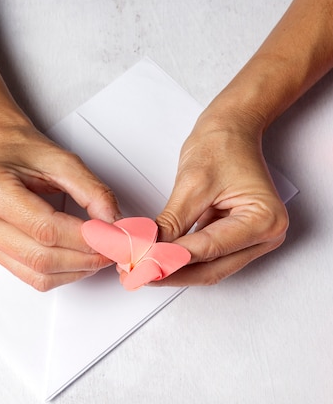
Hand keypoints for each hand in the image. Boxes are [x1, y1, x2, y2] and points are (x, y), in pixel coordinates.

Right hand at [0, 124, 120, 289]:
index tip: (110, 237)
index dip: (84, 239)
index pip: (45, 229)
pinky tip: (79, 261)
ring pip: (39, 274)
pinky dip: (63, 274)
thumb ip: (93, 192)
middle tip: (111, 249)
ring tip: (98, 255)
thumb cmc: (24, 155)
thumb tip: (113, 225)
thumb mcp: (64, 162)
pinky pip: (33, 278)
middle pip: (42, 257)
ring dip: (77, 270)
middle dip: (85, 258)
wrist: (1, 155)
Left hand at [155, 108, 288, 285]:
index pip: (210, 249)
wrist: (232, 129)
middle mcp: (266, 236)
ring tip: (141, 269)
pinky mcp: (237, 241)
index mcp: (265, 220)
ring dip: (174, 271)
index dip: (172, 259)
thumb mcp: (192, 184)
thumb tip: (149, 250)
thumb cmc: (223, 145)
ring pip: (208, 269)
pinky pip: (207, 259)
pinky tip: (157, 260)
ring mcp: (253, 241)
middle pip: (211, 269)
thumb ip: (171, 223)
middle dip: (171, 273)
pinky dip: (181, 260)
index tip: (143, 263)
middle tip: (137, 274)